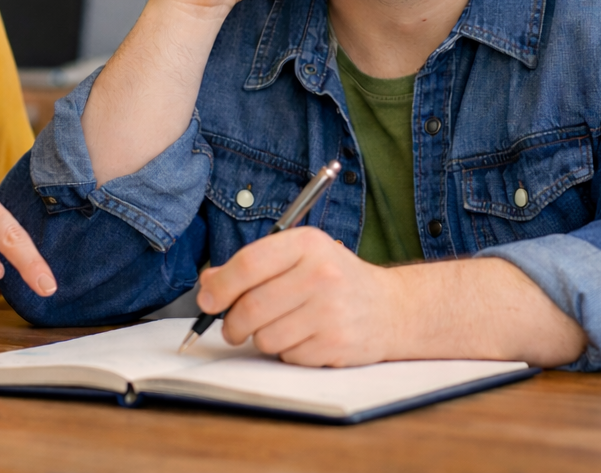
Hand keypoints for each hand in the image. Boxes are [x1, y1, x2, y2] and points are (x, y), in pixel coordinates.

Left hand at [196, 228, 589, 367]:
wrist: (392, 308)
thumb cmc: (335, 279)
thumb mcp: (299, 257)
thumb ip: (253, 265)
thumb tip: (208, 283)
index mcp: (307, 244)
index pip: (247, 265)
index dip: (219, 287)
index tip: (208, 300)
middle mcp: (321, 274)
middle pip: (251, 307)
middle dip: (233, 323)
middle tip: (234, 327)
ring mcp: (330, 311)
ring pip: (266, 337)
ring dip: (263, 339)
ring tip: (282, 327)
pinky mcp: (336, 343)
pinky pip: (288, 356)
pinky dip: (288, 352)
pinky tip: (306, 337)